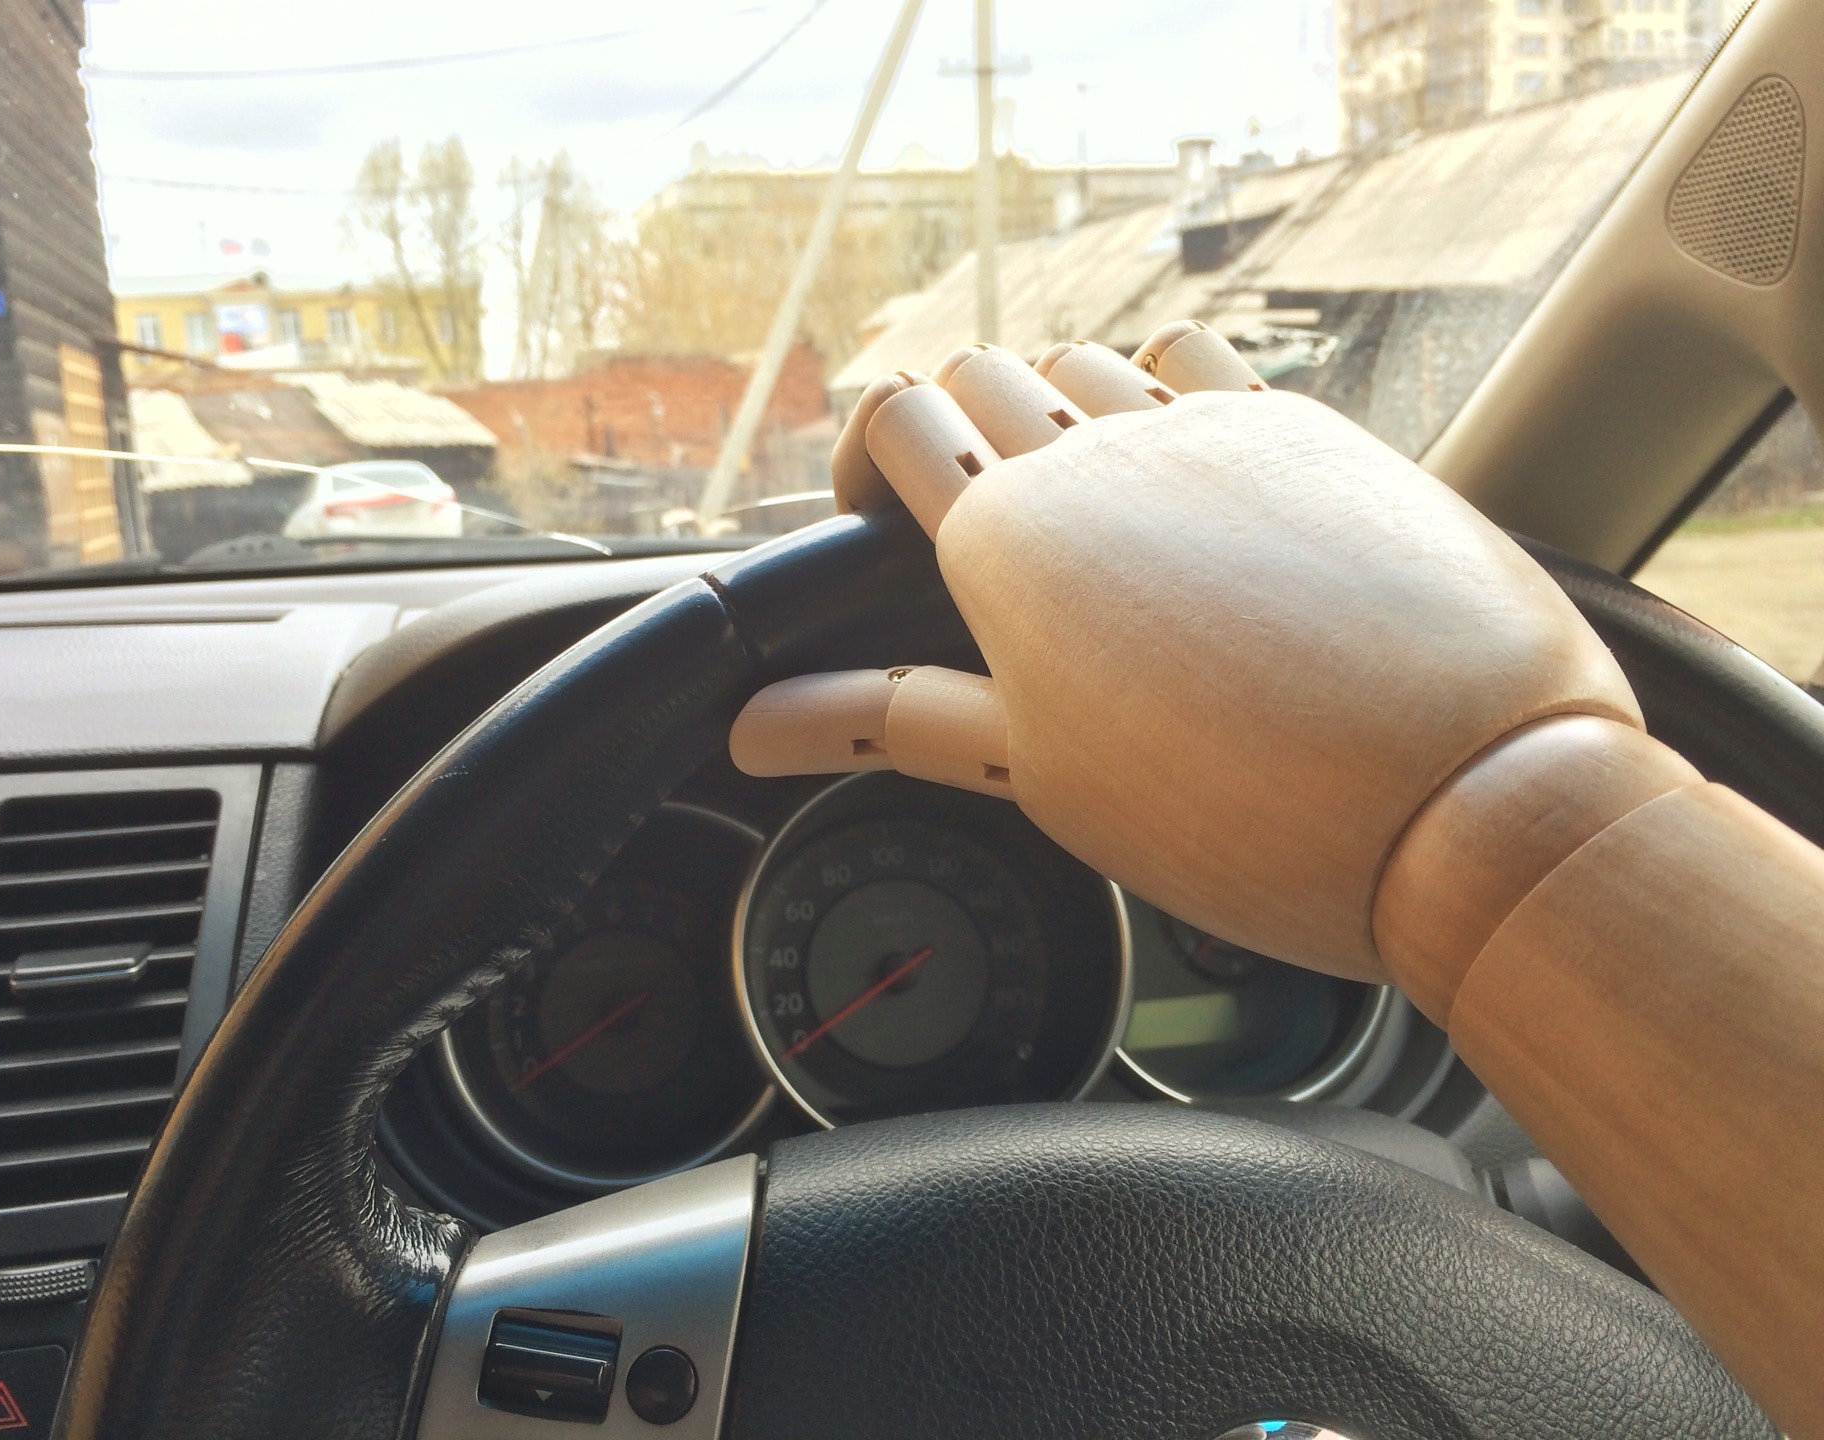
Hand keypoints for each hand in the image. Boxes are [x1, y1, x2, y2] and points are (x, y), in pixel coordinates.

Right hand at [730, 326, 1637, 982]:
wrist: (1461, 801)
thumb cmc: (1235, 811)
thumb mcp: (1035, 775)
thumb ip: (886, 722)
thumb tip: (754, 727)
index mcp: (1005, 538)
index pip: (894, 417)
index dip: (871, 455)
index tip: (882, 515)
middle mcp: (1096, 452)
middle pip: (983, 371)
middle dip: (960, 430)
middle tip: (983, 526)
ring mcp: (1208, 428)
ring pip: (1087, 358)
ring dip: (1059, 406)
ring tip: (1087, 505)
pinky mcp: (1307, 426)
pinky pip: (1200, 359)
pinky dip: (1164, 391)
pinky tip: (1189, 469)